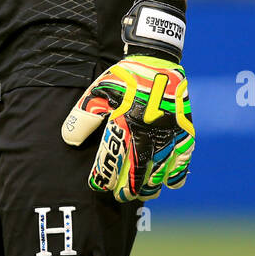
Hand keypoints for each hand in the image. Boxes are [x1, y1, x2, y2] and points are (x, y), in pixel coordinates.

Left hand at [61, 54, 194, 201]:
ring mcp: (168, 135)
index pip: (110, 162)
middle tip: (119, 195)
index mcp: (123, 124)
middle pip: (135, 175)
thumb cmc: (124, 77)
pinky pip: (183, 160)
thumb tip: (69, 141)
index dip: (101, 179)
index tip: (96, 185)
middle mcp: (147, 134)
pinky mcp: (184, 131)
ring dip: (149, 187)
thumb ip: (82, 118)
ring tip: (140, 193)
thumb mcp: (97, 92)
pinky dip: (176, 175)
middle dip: (125, 190)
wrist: (158, 60)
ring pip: (159, 173)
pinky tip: (169, 184)